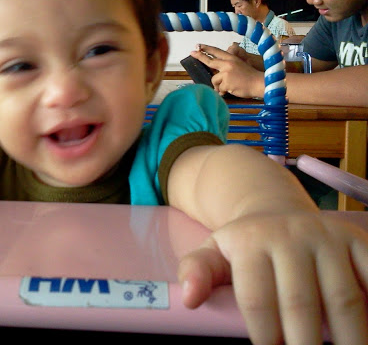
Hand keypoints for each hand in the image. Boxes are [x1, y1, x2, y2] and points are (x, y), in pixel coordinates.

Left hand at [178, 212, 367, 343]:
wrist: (275, 208)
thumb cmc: (243, 245)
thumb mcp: (212, 252)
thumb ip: (197, 272)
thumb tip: (189, 298)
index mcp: (250, 241)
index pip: (257, 299)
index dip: (265, 337)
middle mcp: (290, 235)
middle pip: (299, 303)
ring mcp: (327, 236)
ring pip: (343, 298)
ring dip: (349, 339)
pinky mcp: (357, 240)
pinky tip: (366, 333)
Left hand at [190, 44, 263, 97]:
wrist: (259, 83)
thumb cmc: (249, 76)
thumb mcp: (239, 65)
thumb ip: (227, 66)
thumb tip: (215, 71)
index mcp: (231, 58)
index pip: (217, 52)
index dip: (207, 49)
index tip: (198, 45)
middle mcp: (228, 64)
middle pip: (209, 61)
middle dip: (200, 57)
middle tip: (191, 53)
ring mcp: (226, 73)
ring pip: (214, 80)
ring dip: (218, 85)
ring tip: (228, 86)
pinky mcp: (226, 83)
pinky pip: (219, 89)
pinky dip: (223, 91)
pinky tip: (231, 90)